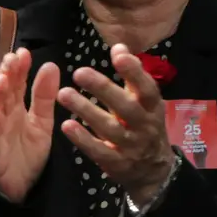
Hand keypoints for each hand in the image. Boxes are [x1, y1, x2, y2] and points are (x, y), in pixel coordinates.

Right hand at [0, 48, 57, 204]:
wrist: (25, 188)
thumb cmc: (29, 153)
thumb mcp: (43, 122)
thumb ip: (44, 96)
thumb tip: (50, 65)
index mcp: (13, 110)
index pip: (14, 85)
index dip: (17, 69)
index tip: (23, 53)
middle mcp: (1, 120)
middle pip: (1, 95)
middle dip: (4, 77)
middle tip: (11, 60)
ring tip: (2, 81)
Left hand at [58, 45, 176, 206]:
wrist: (153, 170)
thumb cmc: (144, 126)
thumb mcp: (145, 102)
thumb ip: (132, 76)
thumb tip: (120, 46)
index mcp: (153, 108)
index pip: (147, 88)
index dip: (135, 72)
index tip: (118, 54)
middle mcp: (144, 126)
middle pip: (126, 107)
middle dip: (103, 89)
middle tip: (79, 72)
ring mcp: (131, 146)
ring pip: (109, 128)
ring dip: (86, 110)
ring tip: (63, 94)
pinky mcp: (117, 164)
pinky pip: (99, 151)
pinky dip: (83, 139)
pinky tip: (66, 126)